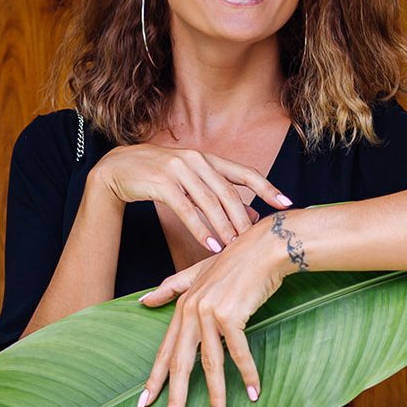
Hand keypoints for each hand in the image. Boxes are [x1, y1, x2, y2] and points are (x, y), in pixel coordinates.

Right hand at [90, 143, 293, 252]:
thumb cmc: (157, 177)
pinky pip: (187, 210)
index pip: (245, 173)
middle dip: (245, 218)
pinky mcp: (162, 182)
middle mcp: (197, 160)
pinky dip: (201, 229)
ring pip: (210, 202)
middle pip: (229, 192)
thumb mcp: (191, 182)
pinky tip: (212, 245)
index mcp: (208, 158)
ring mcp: (179, 169)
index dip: (268, 188)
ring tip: (237, 248)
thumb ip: (219, 195)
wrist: (118, 168)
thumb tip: (252, 215)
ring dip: (225, 228)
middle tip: (258, 240)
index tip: (288, 204)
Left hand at [132, 215, 300, 406]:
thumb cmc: (235, 262)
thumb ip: (171, 288)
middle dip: (175, 400)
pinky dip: (247, 374)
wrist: (264, 247)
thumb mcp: (198, 273)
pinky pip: (239, 353)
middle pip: (181, 364)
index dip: (155, 379)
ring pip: (211, 364)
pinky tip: (253, 393)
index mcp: (182, 307)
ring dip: (216, 396)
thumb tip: (143, 301)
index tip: (144, 405)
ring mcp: (210, 313)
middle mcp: (191, 312)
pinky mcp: (232, 315)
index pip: (165, 351)